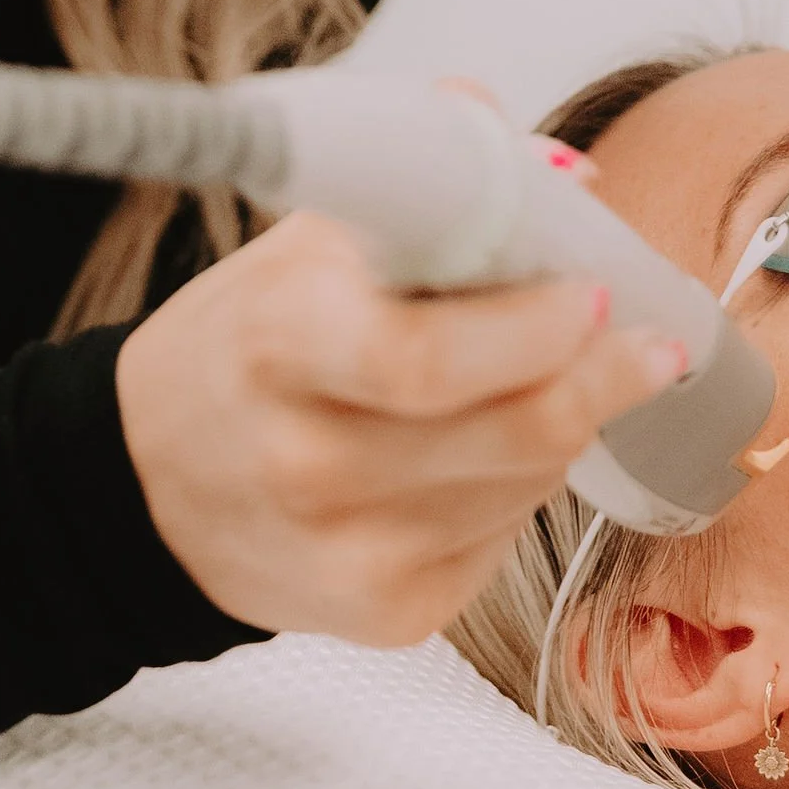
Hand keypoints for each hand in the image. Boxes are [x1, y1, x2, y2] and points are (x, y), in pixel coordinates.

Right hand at [115, 207, 686, 644]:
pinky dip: (521, 485)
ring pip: (528, 484)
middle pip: (510, 429)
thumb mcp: (303, 243)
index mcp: (279, 343)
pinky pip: (504, 539)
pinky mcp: (385, 616)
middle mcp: (307, 461)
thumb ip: (432, 189)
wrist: (147, 484)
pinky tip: (489, 449)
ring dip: (566, 422)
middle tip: (642, 341)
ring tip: (559, 377)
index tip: (590, 291)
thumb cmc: (240, 346)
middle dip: (599, 377)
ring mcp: (347, 553)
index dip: (529, 328)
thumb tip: (563, 172)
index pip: (425, 356)